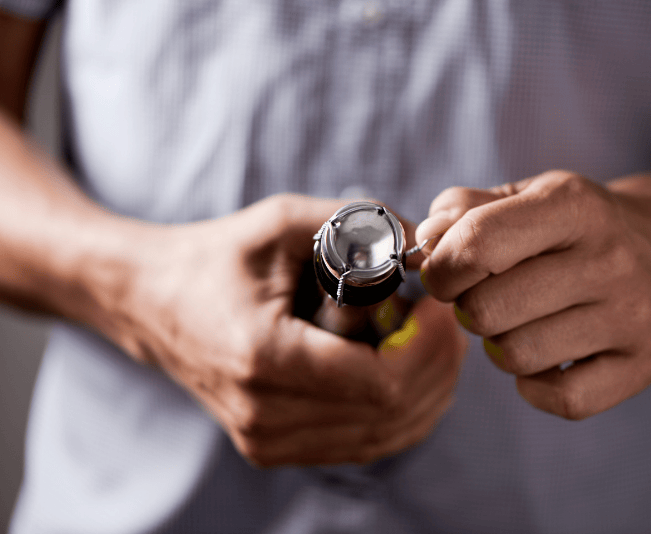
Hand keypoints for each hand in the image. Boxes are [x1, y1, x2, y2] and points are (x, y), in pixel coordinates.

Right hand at [113, 194, 465, 465]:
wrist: (152, 302)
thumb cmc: (214, 259)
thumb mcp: (282, 223)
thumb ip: (359, 224)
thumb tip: (427, 242)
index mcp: (264, 358)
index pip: (381, 383)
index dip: (428, 348)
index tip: (437, 306)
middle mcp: (265, 414)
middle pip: (392, 414)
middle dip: (436, 366)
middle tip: (442, 320)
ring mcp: (267, 440)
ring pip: (384, 437)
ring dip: (423, 390)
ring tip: (423, 341)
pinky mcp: (271, 448)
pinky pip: (361, 444)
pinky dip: (398, 412)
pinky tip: (402, 371)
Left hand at [417, 171, 650, 419]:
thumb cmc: (580, 228)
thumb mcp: (527, 196)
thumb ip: (464, 210)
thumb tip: (426, 243)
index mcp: (574, 206)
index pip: (477, 244)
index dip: (441, 268)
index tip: (444, 275)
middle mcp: (609, 260)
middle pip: (486, 309)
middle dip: (468, 308)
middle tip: (487, 298)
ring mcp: (630, 316)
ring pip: (514, 355)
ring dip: (499, 345)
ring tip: (519, 322)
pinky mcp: (641, 366)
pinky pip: (559, 399)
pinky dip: (535, 386)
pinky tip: (545, 357)